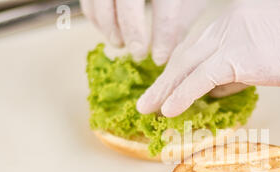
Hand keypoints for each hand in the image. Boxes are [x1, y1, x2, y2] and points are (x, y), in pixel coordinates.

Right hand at [80, 0, 206, 63]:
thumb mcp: (190, 0)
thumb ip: (182, 20)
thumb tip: (169, 48)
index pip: (165, 6)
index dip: (163, 36)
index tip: (160, 59)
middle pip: (128, 0)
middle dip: (132, 31)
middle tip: (138, 54)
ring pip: (101, 0)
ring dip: (109, 27)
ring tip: (120, 44)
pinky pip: (89, 0)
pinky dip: (96, 18)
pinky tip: (110, 31)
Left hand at [137, 0, 279, 116]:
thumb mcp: (271, 55)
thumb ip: (239, 67)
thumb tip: (217, 88)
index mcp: (236, 18)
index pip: (198, 47)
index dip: (179, 71)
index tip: (167, 89)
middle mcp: (228, 22)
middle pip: (186, 55)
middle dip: (164, 81)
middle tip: (147, 102)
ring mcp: (232, 36)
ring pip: (187, 66)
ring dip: (164, 91)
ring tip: (147, 110)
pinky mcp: (240, 55)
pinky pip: (200, 78)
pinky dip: (181, 95)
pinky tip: (168, 111)